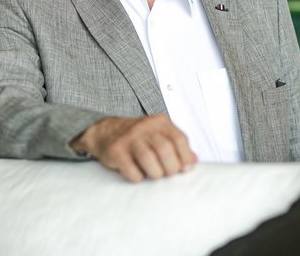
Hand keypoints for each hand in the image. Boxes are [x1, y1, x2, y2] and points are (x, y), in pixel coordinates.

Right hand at [71, 114, 196, 181]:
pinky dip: (138, 177)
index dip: (185, 157)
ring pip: (149, 159)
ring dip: (155, 174)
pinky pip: (131, 170)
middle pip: (165, 150)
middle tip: (167, 174)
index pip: (179, 139)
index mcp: (159, 122)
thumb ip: (176, 145)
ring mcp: (129, 137)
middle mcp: (144, 127)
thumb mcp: (159, 134)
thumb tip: (193, 162)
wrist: (106, 132)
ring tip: (154, 175)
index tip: (185, 169)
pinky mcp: (116, 150)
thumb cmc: (138, 137)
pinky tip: (138, 174)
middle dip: (170, 168)